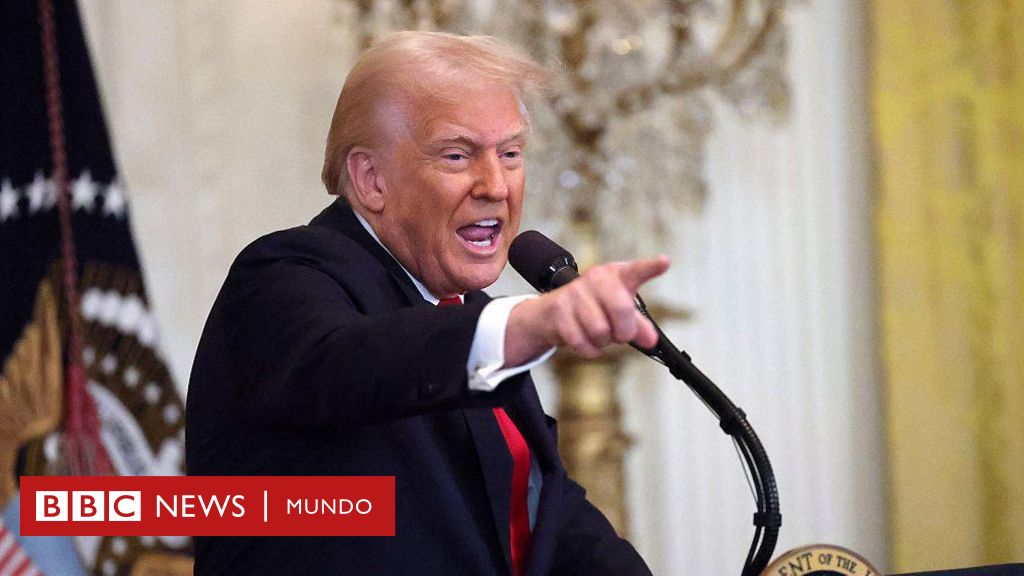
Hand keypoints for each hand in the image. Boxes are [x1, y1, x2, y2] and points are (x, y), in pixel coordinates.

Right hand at [504, 255, 669, 364]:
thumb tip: (651, 341)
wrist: (552, 313)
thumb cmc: (593, 308)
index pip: (636, 270)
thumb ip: (638, 326)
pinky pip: (582, 342)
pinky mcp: (559, 310)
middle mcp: (596, 278)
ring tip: (599, 334)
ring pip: (600, 330)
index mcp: (615, 275)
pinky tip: (586, 341)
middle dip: (624, 331)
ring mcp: (576, 293)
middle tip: (621, 335)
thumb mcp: (618, 312)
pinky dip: (589, 350)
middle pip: (622, 310)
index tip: (664, 262)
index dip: (651, 267)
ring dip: (603, 342)